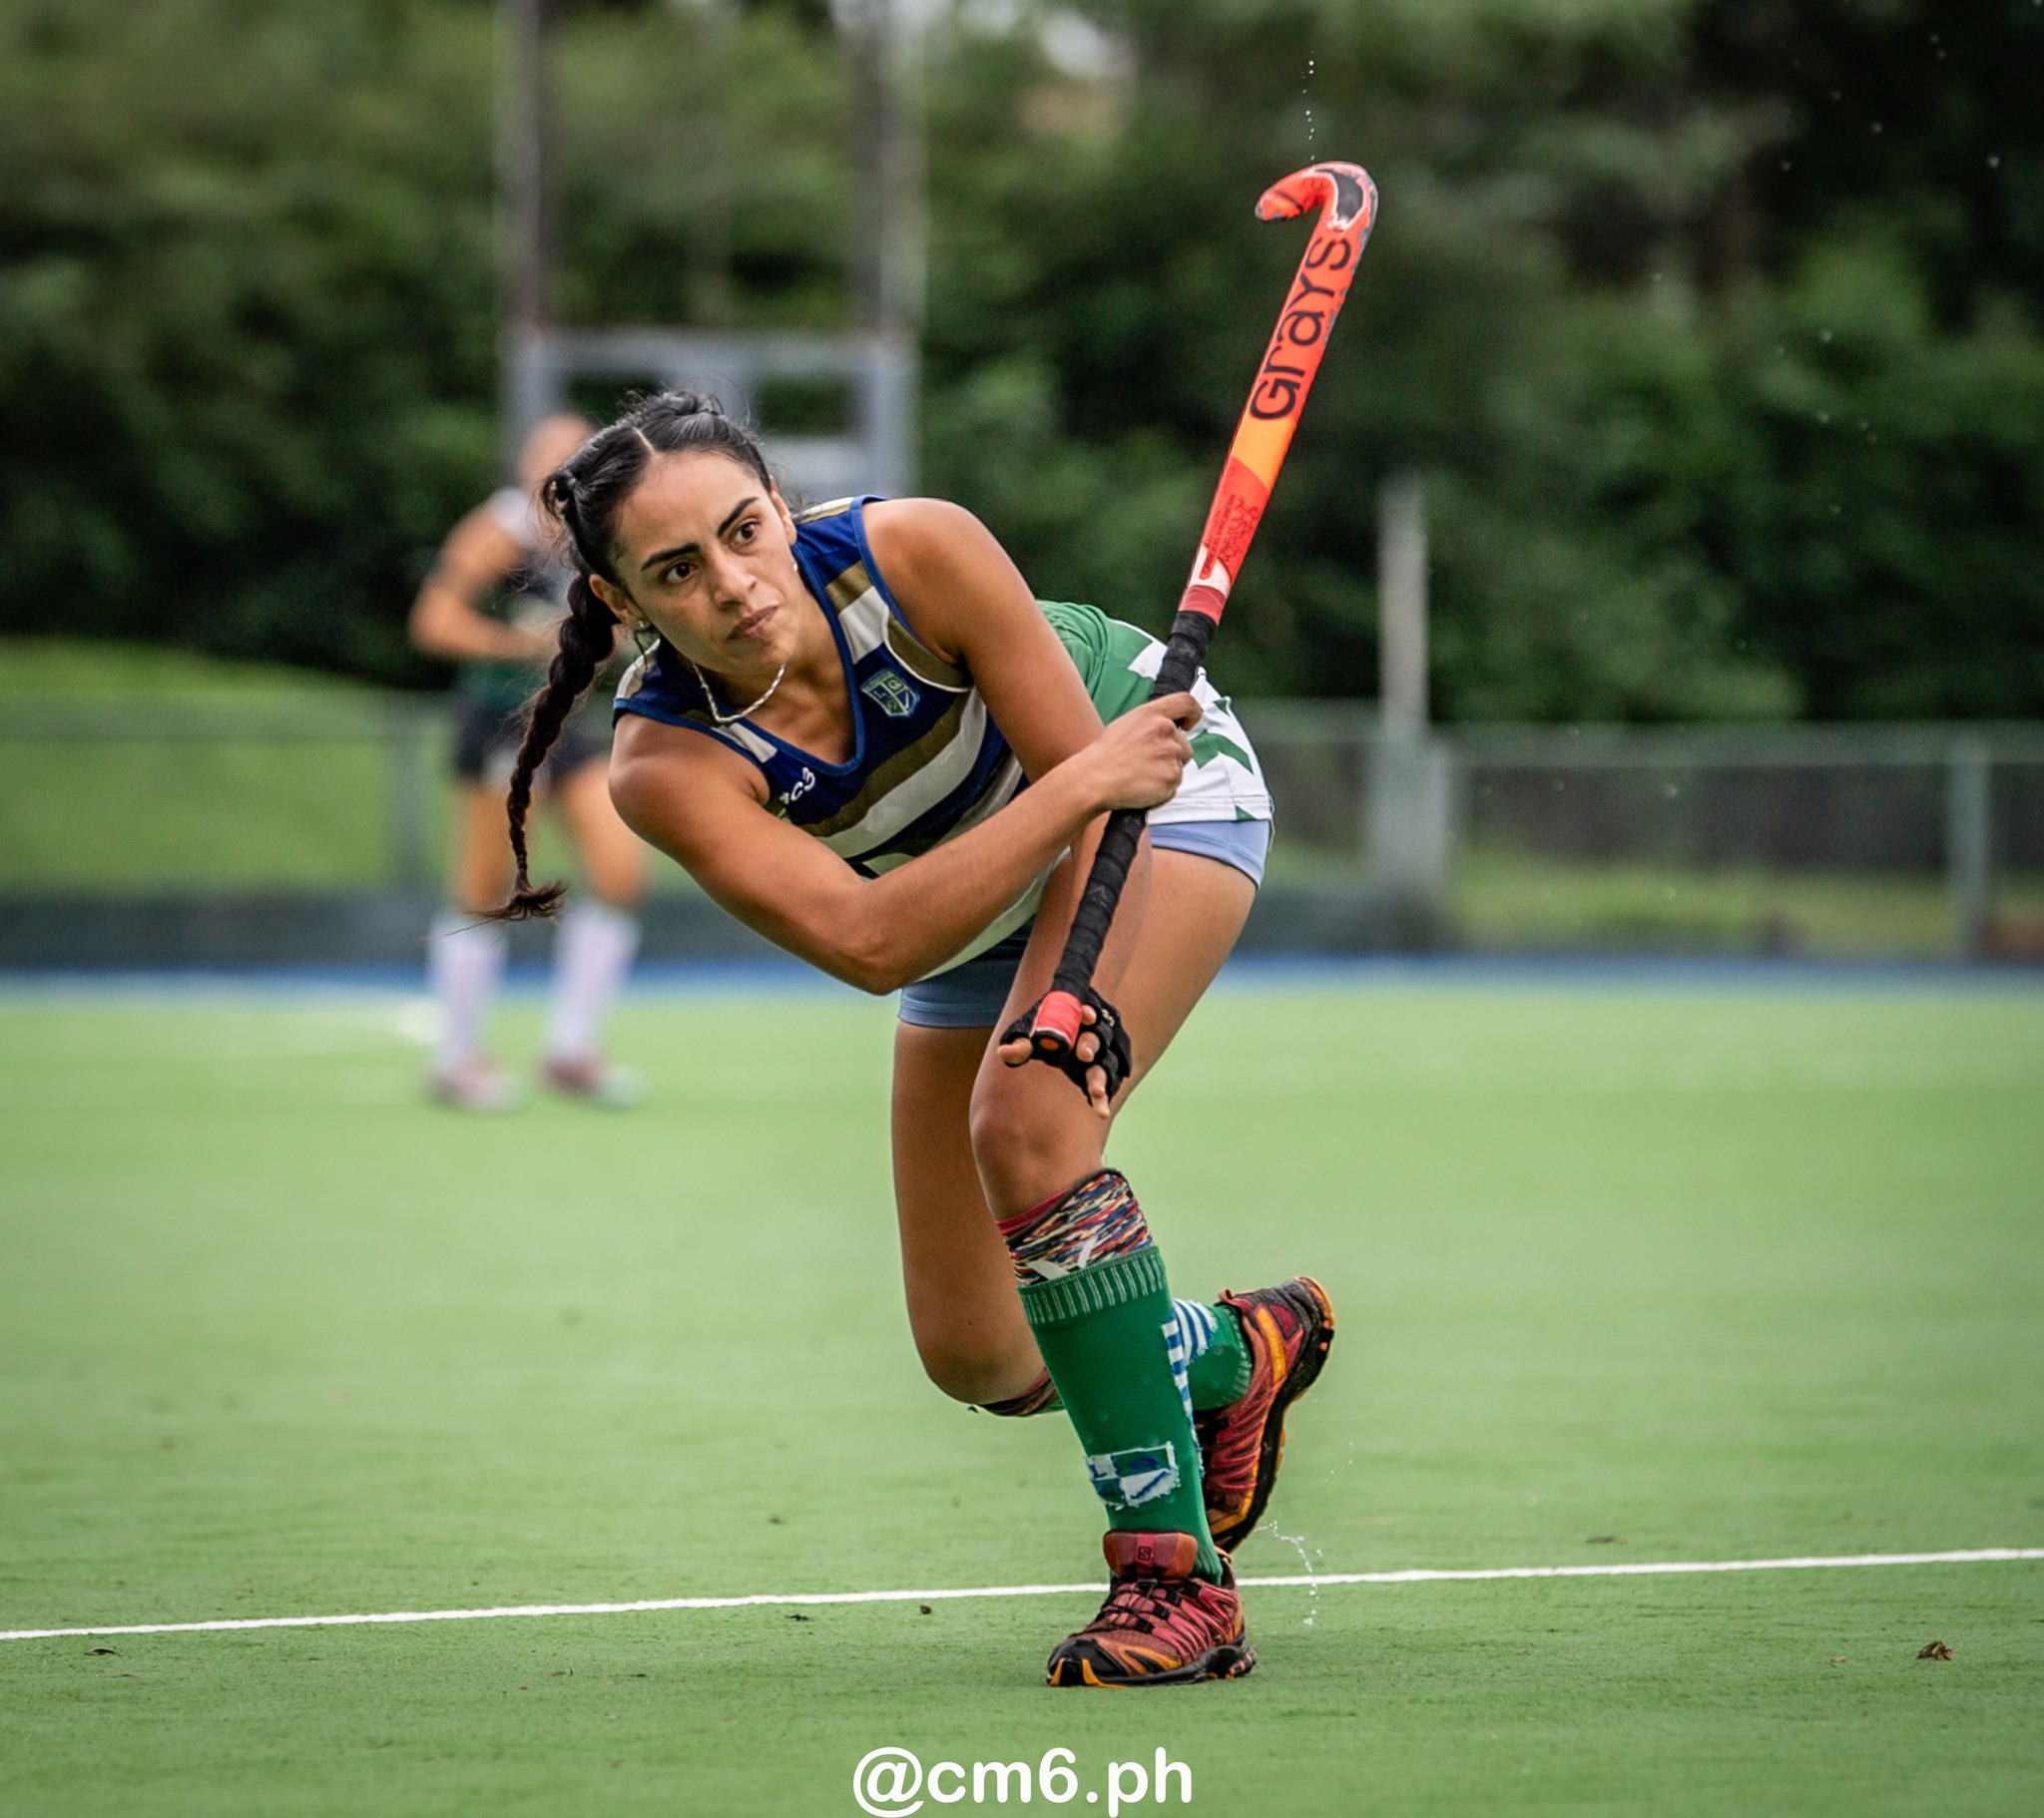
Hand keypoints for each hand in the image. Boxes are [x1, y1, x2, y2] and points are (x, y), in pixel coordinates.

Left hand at [997, 996, 1119, 1117]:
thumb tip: (1003, 1053)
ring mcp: (1099, 1058)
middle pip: (1095, 1039)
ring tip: (1096, 1092)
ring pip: (1103, 1065)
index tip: (1087, 1016)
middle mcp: (1092, 1037)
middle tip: (1085, 1054)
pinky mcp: (1102, 1078)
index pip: (1085, 1013)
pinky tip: (1101, 1112)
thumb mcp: (1031, 1039)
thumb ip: (1021, 1045)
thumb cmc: (1044, 1038)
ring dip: (1099, 1078)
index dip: (1087, 1013)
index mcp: (1076, 1021)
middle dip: (1090, 1045)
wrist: (1059, 1053)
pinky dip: (1102, 1100)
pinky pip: (1106, 1088)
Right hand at [1079, 693, 1200, 812]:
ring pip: (1179, 768)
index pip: (1186, 703)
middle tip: (1148, 765)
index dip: (1194, 713)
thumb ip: (1151, 724)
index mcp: (1152, 714)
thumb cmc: (1104, 756)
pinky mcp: (1171, 778)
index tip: (1191, 723)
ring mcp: (1170, 755)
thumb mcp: (1126, 725)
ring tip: (1140, 777)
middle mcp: (1165, 730)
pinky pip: (1173, 788)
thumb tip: (1167, 729)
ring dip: (1165, 775)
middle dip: (1172, 758)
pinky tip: (1142, 788)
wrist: (1094, 779)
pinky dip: (1161, 792)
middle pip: (1185, 747)